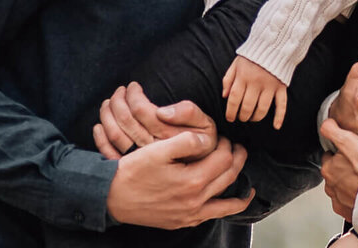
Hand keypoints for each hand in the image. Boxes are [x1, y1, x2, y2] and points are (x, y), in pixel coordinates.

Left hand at [93, 82, 215, 160]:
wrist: (200, 178)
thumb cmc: (203, 148)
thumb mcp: (206, 127)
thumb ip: (189, 113)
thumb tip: (162, 110)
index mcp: (167, 137)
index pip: (141, 110)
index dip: (134, 94)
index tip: (134, 86)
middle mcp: (150, 150)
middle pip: (125, 120)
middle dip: (118, 100)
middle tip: (120, 91)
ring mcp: (139, 162)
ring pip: (114, 134)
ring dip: (107, 114)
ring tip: (109, 102)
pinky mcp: (132, 171)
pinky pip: (109, 154)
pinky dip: (100, 138)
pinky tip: (99, 126)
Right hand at [105, 130, 253, 228]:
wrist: (111, 198)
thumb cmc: (133, 171)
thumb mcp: (158, 149)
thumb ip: (187, 141)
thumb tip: (208, 140)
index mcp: (192, 181)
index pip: (224, 159)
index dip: (226, 144)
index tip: (221, 136)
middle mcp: (195, 202)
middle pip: (229, 177)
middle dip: (238, 160)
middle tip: (238, 148)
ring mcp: (189, 215)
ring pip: (226, 204)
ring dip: (239, 190)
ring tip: (247, 180)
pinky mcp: (182, 222)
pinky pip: (212, 216)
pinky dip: (225, 207)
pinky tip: (227, 201)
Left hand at [222, 56, 287, 128]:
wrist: (273, 44)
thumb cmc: (252, 56)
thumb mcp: (236, 63)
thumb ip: (228, 79)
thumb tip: (225, 96)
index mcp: (243, 76)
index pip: (234, 98)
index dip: (231, 111)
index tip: (230, 118)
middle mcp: (256, 82)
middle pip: (248, 106)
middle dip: (243, 116)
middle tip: (241, 118)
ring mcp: (270, 85)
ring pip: (262, 108)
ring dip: (256, 117)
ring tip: (252, 118)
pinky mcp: (281, 87)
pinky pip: (282, 104)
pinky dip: (279, 116)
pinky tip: (276, 126)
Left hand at [320, 118, 357, 221]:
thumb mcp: (349, 140)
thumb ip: (333, 130)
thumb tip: (326, 124)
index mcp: (328, 168)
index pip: (329, 156)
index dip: (341, 152)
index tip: (352, 153)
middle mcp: (330, 186)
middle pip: (335, 172)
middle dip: (344, 169)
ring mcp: (339, 200)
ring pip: (340, 188)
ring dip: (348, 184)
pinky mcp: (348, 212)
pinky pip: (348, 203)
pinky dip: (353, 198)